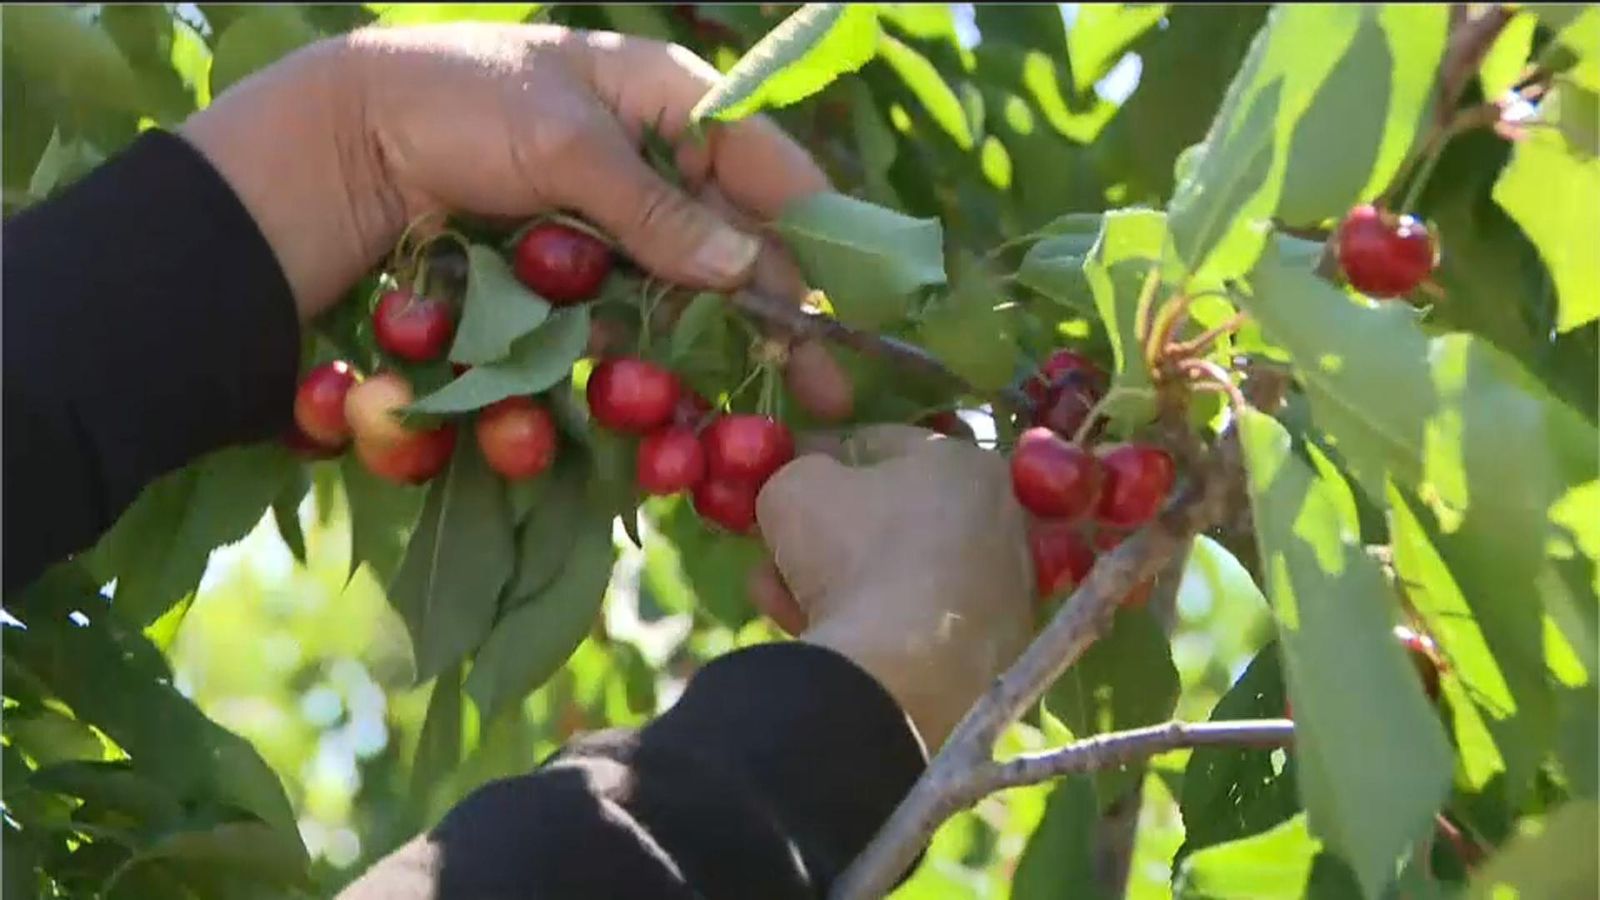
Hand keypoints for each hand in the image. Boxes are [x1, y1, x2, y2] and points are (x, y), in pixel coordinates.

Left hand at [179, 22, 849, 416]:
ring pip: (687, 296)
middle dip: (775, 319)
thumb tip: (744, 268)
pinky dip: (646, 359)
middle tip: (821, 394)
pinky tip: (673, 404)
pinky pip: (626, 318)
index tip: (849, 306)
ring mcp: (611, 225)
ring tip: (754, 418)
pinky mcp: (570, 273)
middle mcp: (653, 164)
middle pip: (737, 247)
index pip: (767, 164)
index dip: (814, 234)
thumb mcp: (565, 142)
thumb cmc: (454, 101)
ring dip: (718, 354)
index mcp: (667, 99)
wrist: (342, 141)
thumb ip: (657, 209)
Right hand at [751, 426, 1034, 748]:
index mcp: (968, 463)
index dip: (820, 459)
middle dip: (826, 533)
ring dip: (832, 583)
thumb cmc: (854, 554)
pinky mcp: (989, 657)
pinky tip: (811, 634)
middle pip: (890, 519)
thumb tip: (799, 484)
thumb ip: (794, 471)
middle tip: (775, 547)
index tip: (780, 481)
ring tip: (774, 594)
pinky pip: (911, 629)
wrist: (902, 675)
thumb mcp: (795, 487)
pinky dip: (865, 628)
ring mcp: (1002, 596)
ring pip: (895, 578)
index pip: (880, 445)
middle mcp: (1001, 525)